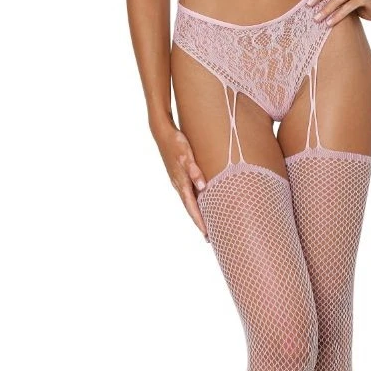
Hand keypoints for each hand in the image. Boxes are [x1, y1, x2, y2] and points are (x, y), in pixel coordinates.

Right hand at [153, 122, 209, 240]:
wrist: (162, 133)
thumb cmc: (175, 143)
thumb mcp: (186, 155)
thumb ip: (194, 170)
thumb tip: (203, 186)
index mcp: (181, 182)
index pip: (192, 206)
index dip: (200, 220)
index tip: (207, 233)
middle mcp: (179, 185)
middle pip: (190, 208)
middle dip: (199, 222)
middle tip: (209, 237)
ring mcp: (178, 181)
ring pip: (189, 202)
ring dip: (197, 214)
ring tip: (206, 225)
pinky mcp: (179, 176)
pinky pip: (188, 194)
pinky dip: (195, 203)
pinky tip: (200, 203)